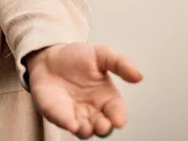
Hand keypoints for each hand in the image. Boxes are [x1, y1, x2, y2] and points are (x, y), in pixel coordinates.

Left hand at [26, 43, 142, 138]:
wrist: (49, 57)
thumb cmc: (77, 57)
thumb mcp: (101, 54)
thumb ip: (120, 64)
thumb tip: (138, 76)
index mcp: (107, 97)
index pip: (117, 112)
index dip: (119, 117)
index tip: (118, 120)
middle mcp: (93, 110)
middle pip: (102, 126)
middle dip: (103, 128)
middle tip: (102, 125)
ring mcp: (75, 114)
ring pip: (84, 130)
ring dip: (86, 131)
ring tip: (86, 128)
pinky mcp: (57, 114)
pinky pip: (63, 122)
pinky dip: (67, 124)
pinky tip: (71, 124)